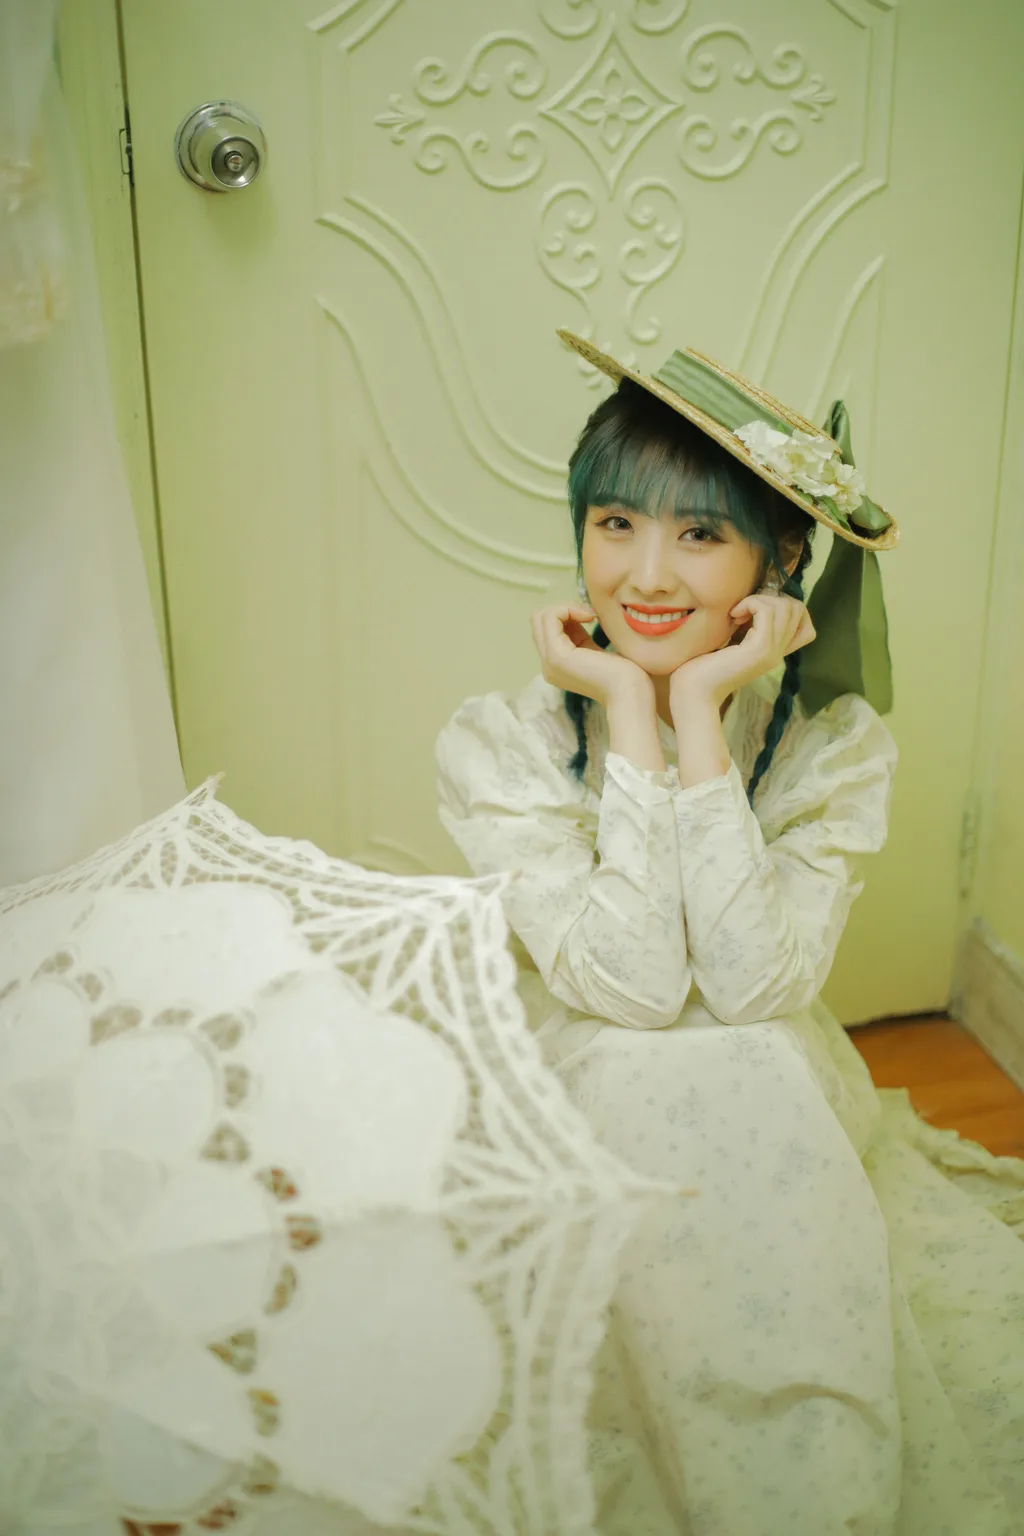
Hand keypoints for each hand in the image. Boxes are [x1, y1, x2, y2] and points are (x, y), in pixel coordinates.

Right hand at [530, 603, 652, 708]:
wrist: (631, 693)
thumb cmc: (625, 675)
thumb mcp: (596, 651)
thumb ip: (580, 637)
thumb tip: (575, 613)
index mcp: (557, 665)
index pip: (546, 628)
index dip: (566, 614)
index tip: (592, 617)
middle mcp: (548, 665)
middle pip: (539, 621)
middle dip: (564, 608)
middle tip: (589, 614)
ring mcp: (549, 662)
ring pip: (541, 616)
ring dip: (566, 607)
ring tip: (589, 615)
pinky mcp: (556, 655)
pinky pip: (550, 617)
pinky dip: (568, 609)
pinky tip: (589, 617)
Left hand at [669, 593, 815, 709]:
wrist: (694, 692)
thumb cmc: (703, 667)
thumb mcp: (732, 642)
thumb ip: (747, 626)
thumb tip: (753, 600)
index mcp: (773, 652)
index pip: (805, 624)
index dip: (784, 606)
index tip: (754, 612)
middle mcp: (778, 653)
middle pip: (797, 609)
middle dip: (770, 598)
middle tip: (744, 610)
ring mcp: (771, 652)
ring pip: (785, 606)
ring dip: (759, 599)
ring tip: (737, 613)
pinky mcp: (759, 649)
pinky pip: (767, 611)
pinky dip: (750, 603)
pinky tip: (732, 615)